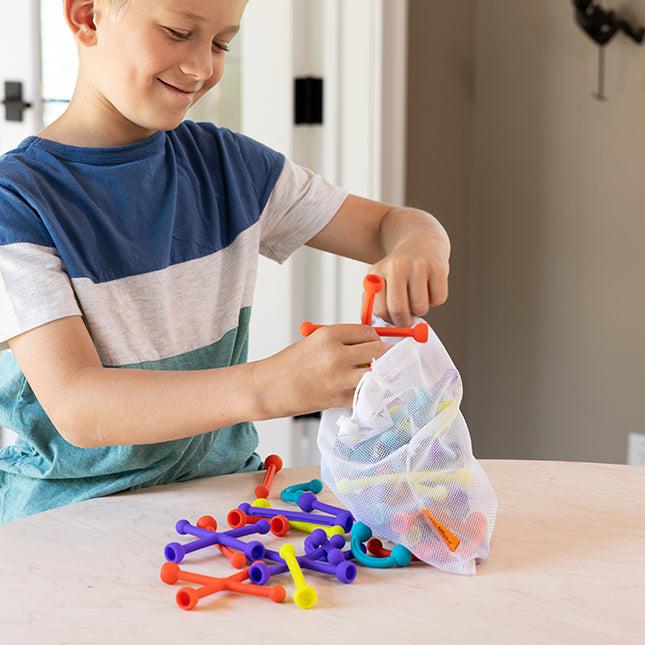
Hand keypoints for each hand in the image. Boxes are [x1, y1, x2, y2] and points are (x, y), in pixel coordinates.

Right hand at [252, 324, 389, 418]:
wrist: (268, 388)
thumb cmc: (289, 365)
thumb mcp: (315, 341)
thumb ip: (342, 340)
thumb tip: (370, 343)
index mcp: (330, 335)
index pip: (368, 331)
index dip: (374, 338)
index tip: (375, 344)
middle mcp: (337, 354)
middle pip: (378, 350)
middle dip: (383, 355)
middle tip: (383, 359)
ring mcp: (340, 378)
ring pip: (376, 373)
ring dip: (378, 374)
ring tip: (372, 375)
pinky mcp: (339, 399)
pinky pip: (365, 394)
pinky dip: (367, 393)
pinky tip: (359, 391)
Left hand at [370, 232, 449, 326]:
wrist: (420, 242)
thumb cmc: (397, 271)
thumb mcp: (379, 281)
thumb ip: (373, 304)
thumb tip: (374, 327)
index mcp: (378, 272)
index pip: (380, 310)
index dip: (388, 321)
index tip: (393, 321)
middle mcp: (397, 267)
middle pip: (399, 310)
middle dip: (404, 322)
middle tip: (407, 321)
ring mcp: (419, 266)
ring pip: (420, 307)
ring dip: (420, 310)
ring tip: (417, 298)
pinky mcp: (438, 267)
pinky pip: (438, 299)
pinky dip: (435, 300)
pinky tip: (429, 288)